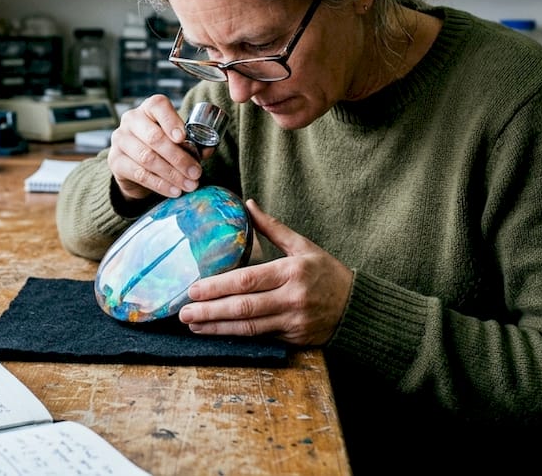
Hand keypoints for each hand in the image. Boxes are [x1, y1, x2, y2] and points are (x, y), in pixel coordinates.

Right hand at [108, 95, 201, 200]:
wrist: (135, 167)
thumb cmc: (162, 148)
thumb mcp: (178, 142)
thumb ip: (194, 143)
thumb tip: (208, 150)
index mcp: (149, 108)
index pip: (158, 106)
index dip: (171, 121)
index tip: (183, 138)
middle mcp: (131, 120)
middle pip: (154, 137)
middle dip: (178, 157)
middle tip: (196, 173)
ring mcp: (120, 140)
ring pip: (147, 158)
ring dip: (172, 174)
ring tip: (189, 185)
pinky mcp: (115, 161)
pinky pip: (139, 174)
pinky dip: (160, 184)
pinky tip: (174, 190)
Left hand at [178, 199, 353, 345]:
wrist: (357, 308)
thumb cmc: (327, 273)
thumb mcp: (303, 246)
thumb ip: (273, 228)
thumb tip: (247, 203)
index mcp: (292, 271)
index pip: (248, 280)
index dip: (219, 286)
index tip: (195, 289)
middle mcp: (292, 298)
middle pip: (243, 307)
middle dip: (210, 311)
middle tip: (184, 312)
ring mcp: (293, 321)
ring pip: (249, 327)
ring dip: (217, 328)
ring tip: (194, 325)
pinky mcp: (293, 339)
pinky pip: (261, 337)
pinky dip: (237, 336)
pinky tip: (217, 333)